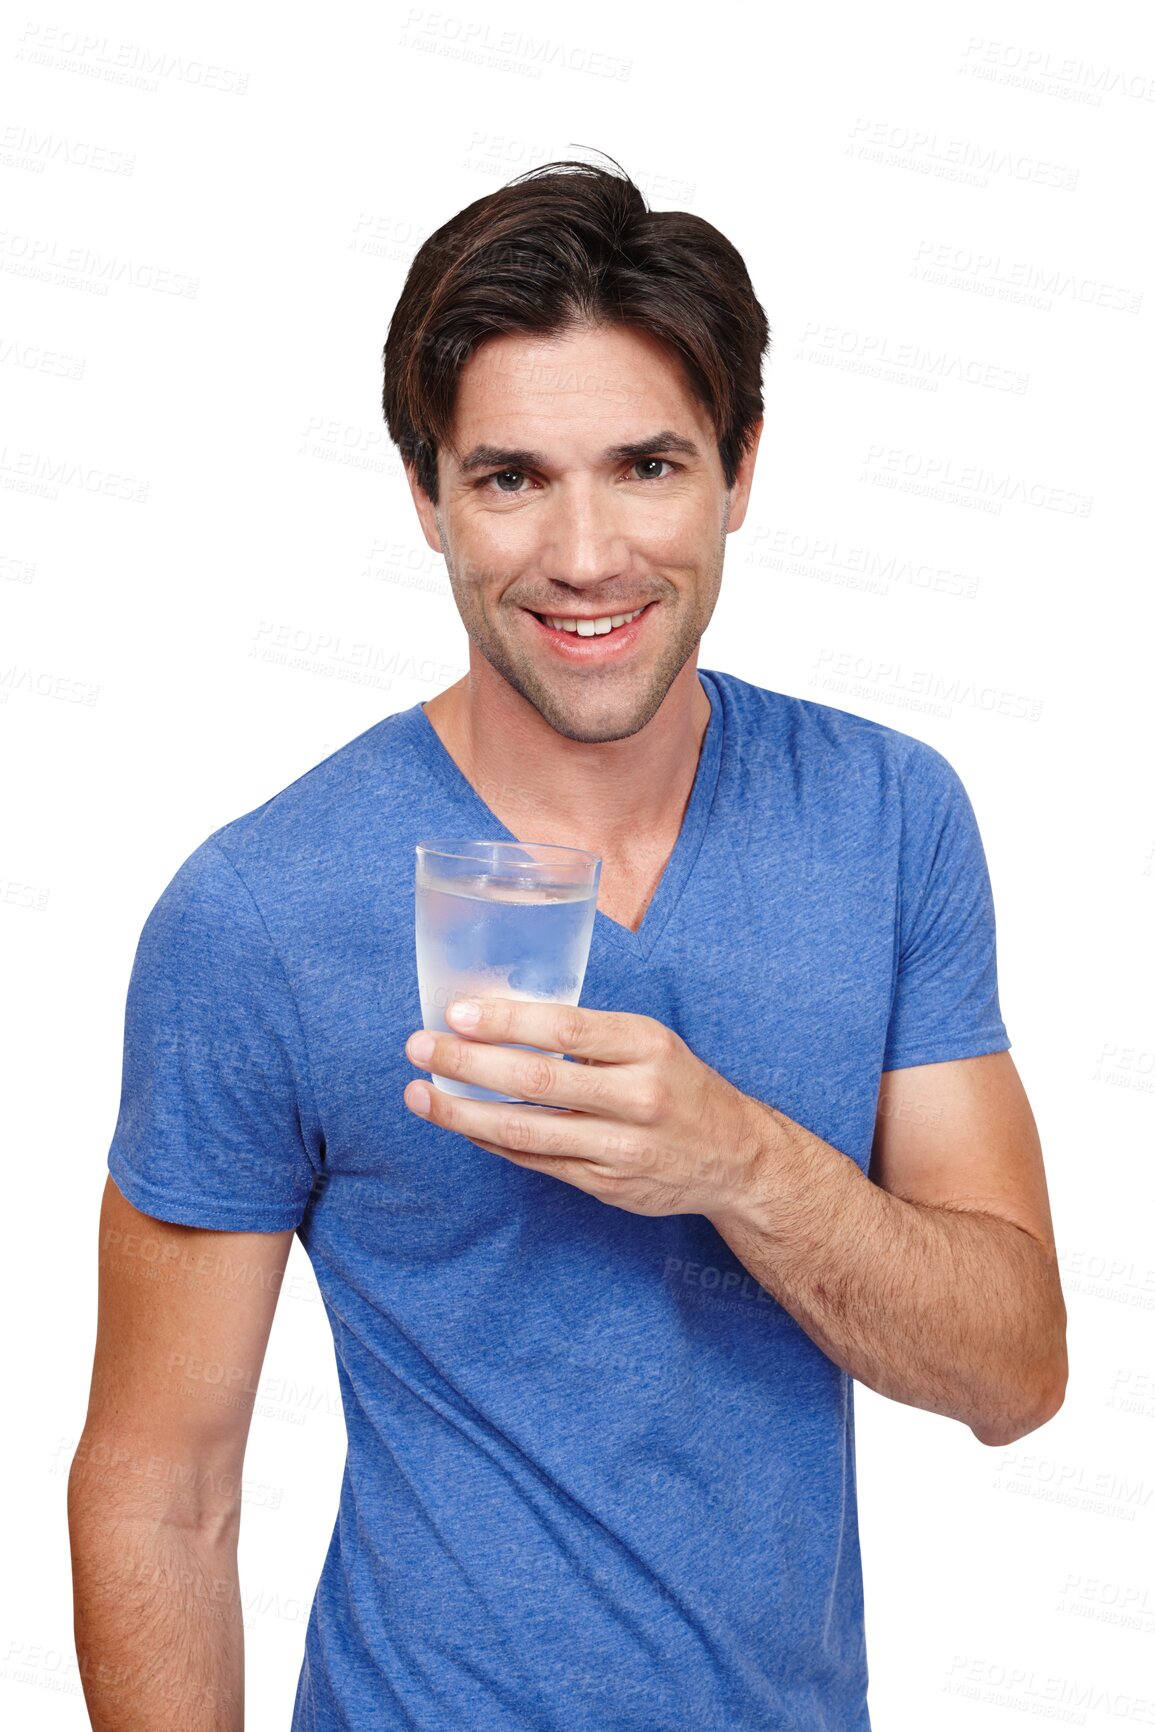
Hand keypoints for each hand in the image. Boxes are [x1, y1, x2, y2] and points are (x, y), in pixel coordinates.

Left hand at [403, 997, 767, 1218]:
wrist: (736, 1158)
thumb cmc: (681, 1086)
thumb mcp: (651, 1043)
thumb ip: (589, 1035)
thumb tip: (503, 1017)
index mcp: (647, 1046)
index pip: (563, 1028)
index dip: (504, 1021)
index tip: (456, 1014)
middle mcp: (636, 1097)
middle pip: (536, 1081)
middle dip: (468, 1064)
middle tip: (420, 1048)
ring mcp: (620, 1148)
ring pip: (526, 1131)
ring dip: (463, 1113)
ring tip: (421, 1096)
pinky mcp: (605, 1184)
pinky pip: (536, 1161)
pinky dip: (492, 1141)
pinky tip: (462, 1124)